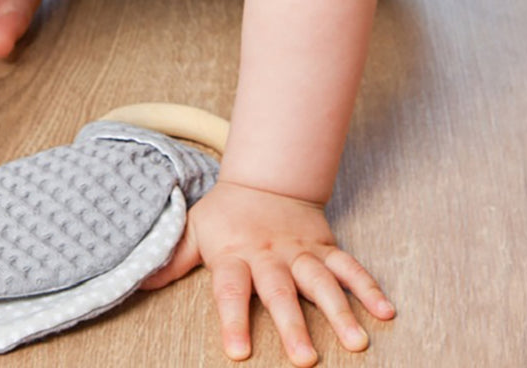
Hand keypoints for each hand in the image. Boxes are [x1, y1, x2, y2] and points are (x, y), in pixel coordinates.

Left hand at [143, 180, 394, 365]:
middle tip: (305, 361)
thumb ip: (173, 256)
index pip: (232, 290)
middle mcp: (271, 256)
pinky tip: (386, 312)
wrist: (265, 177)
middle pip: (282, 292)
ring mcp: (301, 252)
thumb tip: (140, 279)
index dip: (233, 320)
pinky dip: (368, 288)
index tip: (238, 353)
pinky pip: (349, 267)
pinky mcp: (325, 247)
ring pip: (322, 282)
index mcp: (236, 256)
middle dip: (294, 325)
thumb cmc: (225, 215)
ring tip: (358, 342)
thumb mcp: (194, 230)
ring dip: (341, 312)